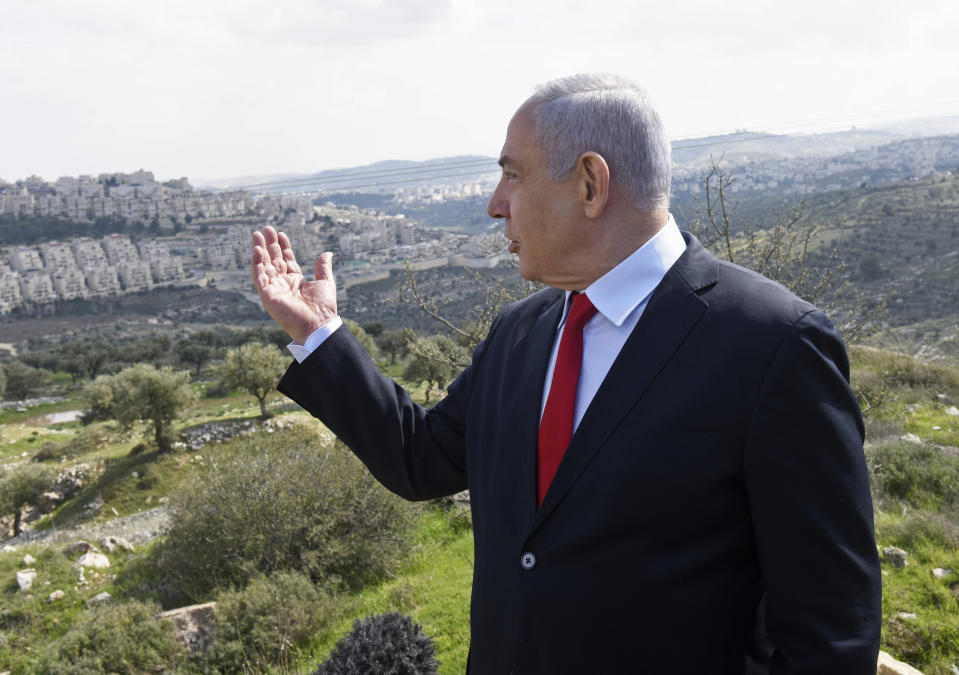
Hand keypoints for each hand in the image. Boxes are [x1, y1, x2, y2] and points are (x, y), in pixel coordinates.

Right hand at [251, 226, 337, 344]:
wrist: (318, 324)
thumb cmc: (324, 307)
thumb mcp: (326, 283)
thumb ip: (323, 268)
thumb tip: (328, 253)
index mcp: (296, 281)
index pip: (286, 260)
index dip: (283, 246)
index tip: (280, 233)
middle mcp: (283, 284)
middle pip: (273, 260)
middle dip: (269, 244)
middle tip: (265, 229)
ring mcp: (274, 289)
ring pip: (264, 266)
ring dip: (259, 250)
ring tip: (256, 235)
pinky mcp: (267, 295)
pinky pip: (259, 276)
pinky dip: (257, 263)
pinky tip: (257, 250)